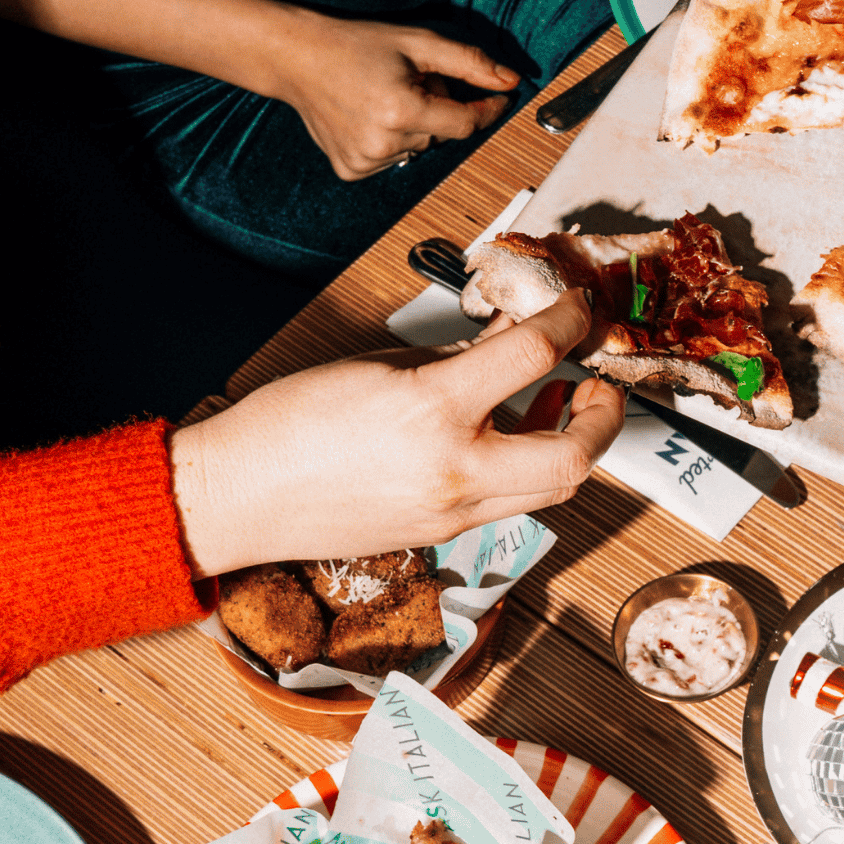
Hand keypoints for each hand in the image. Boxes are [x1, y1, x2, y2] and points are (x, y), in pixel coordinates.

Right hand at [169, 291, 619, 573]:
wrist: (239, 497)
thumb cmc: (290, 422)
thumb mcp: (380, 364)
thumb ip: (455, 354)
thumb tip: (507, 335)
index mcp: (433, 412)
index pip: (534, 355)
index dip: (567, 321)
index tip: (574, 309)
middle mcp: (455, 471)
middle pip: (575, 456)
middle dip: (603, 417)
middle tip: (596, 383)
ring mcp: (452, 513)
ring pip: (551, 489)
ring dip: (572, 446)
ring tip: (560, 403)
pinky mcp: (442, 534)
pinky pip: (509, 501)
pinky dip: (526, 466)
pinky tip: (509, 434)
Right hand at [270, 13, 520, 180]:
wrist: (298, 58)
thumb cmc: (356, 44)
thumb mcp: (418, 43)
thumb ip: (469, 63)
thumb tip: (510, 80)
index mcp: (401, 111)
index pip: (467, 123)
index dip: (487, 109)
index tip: (498, 97)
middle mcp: (382, 143)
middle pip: (443, 133)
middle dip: (440, 107)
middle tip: (412, 80)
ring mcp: (364, 161)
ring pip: (420, 146)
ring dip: (416, 124)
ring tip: (386, 95)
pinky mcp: (351, 170)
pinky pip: (394, 158)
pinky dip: (392, 139)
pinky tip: (370, 116)